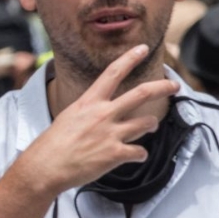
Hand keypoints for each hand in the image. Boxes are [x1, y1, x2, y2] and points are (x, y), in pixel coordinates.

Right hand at [13, 44, 176, 196]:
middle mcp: (103, 114)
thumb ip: (88, 113)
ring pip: (146, 123)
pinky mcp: (115, 154)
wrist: (44, 168)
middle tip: (174, 85)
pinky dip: (139, 154)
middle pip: (141, 93)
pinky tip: (135, 156)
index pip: (112, 73)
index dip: (129, 58)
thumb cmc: (51, 146)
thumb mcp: (67, 118)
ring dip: (151, 124)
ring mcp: (110, 133)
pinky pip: (139, 152)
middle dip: (163, 87)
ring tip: (150, 126)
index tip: (141, 49)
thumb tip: (99, 116)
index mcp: (88, 103)